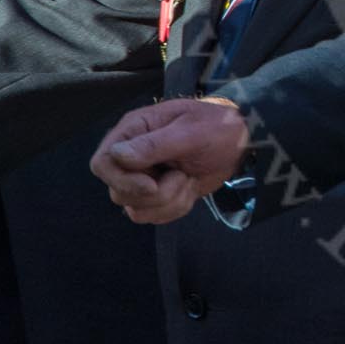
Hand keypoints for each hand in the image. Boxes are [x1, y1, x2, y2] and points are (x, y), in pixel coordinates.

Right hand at [90, 97, 248, 223]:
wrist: (241, 143)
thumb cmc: (217, 127)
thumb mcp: (191, 131)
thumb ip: (154, 144)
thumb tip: (117, 155)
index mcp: (134, 131)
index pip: (102, 163)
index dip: (121, 180)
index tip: (151, 183)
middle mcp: (132, 155)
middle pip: (118, 192)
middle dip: (154, 193)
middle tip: (182, 175)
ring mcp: (143, 177)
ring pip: (135, 209)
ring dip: (168, 201)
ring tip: (188, 179)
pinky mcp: (156, 195)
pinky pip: (153, 216)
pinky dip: (175, 209)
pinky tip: (189, 189)